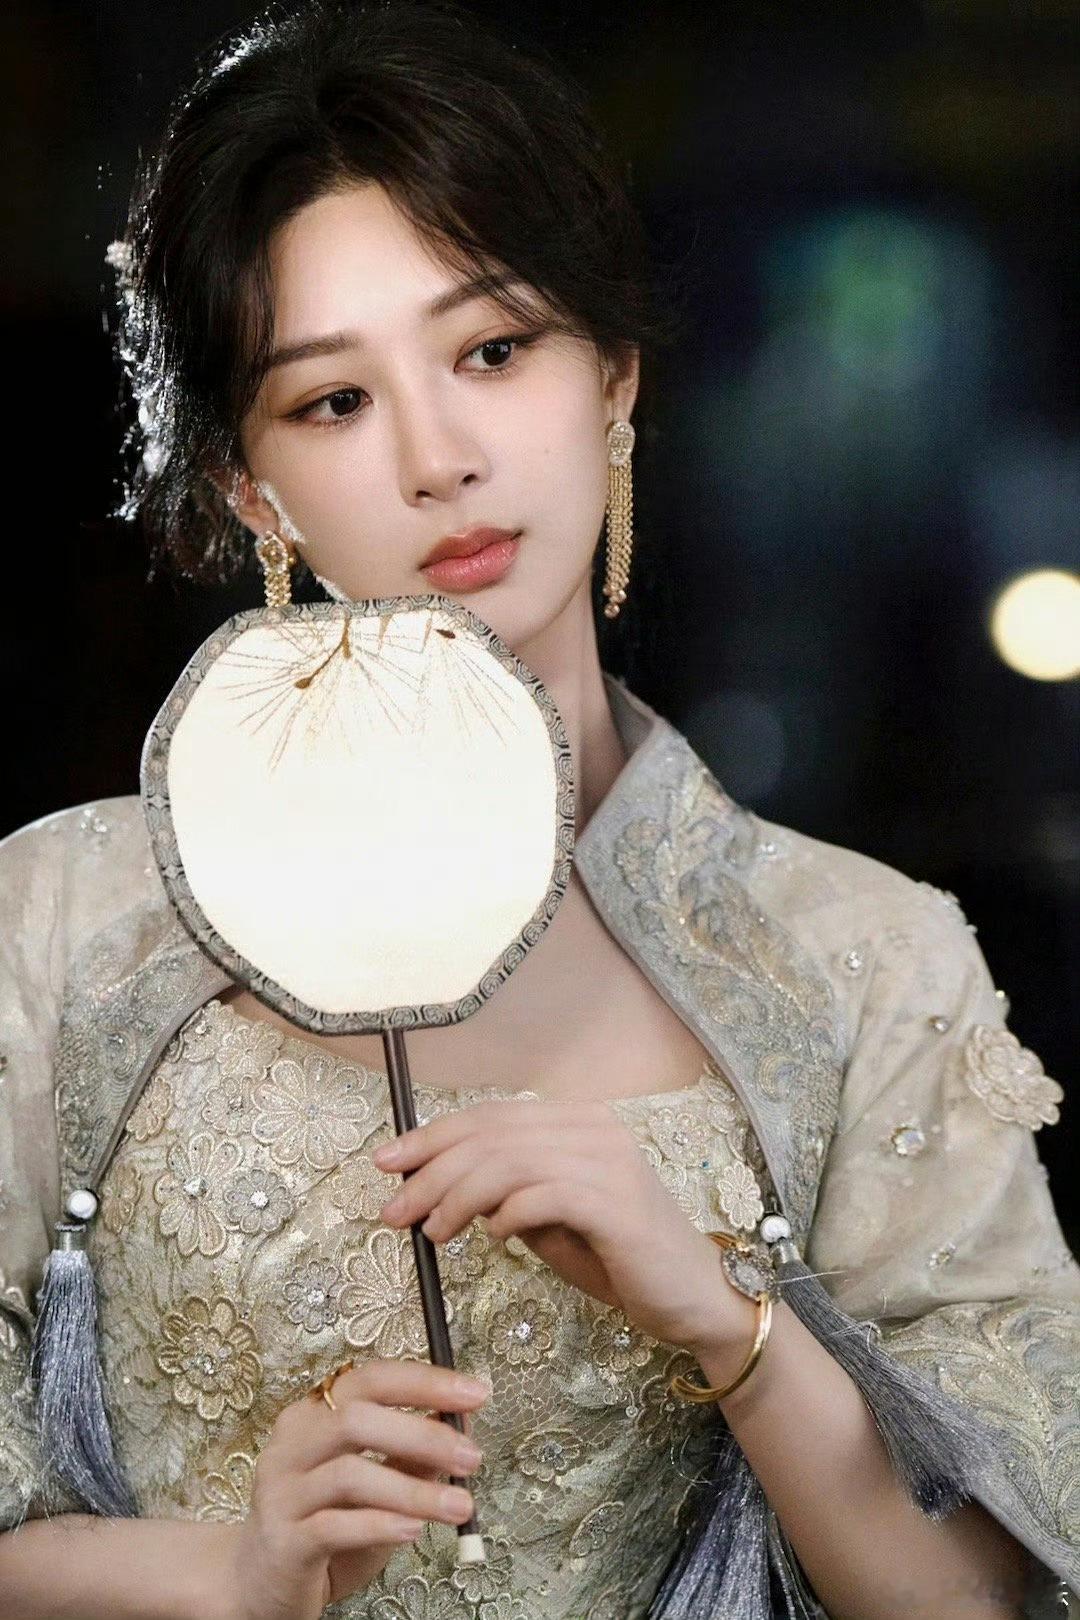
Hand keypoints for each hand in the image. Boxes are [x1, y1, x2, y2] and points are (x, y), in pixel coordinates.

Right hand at [212, 1358, 489, 1619]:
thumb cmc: (325, 1524)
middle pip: (357, 1420)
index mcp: (315, 1415)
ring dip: (415, 1491)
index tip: (476, 1393)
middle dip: (424, 1436)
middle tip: (472, 1457)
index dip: (426, 1382)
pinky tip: (413, 1531)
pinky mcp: (282, 1540)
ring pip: (350, 1474)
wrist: (260, 1582)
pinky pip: (334, 1526)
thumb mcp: (377, 1483)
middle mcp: (292, 1444)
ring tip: (459, 1507)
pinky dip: (380, 1525)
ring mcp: (281, 1491)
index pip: (372, 1380)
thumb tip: (464, 1420)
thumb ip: (412, 1452)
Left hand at [374, 1099, 743, 1357]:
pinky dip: (506, 1214)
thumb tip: (435, 1187)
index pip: (490, 1117)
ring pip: (508, 1162)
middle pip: (491, 1135)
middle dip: (431, 1171)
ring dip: (457, 1198)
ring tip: (433, 1234)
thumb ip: (505, 1193)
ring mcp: (609, 1162)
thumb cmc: (618, 1258)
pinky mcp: (617, 1204)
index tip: (387, 1163)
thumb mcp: (549, 1219)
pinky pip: (541, 1196)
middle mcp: (594, 1129)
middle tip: (394, 1210)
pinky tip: (494, 1237)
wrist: (693, 1298)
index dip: (432, 1136)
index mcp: (578, 1121)